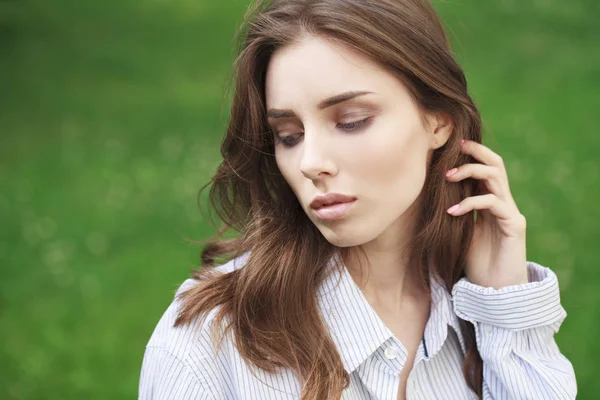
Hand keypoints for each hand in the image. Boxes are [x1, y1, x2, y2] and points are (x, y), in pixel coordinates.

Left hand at [445, 139, 527, 288]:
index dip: (471, 154)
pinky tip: (451, 212)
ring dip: (470, 171)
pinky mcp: (514, 225)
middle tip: (455, 148)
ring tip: (447, 177)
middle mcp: (503, 203)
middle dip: (476, 152)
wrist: (496, 292)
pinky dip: (470, 203)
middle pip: (496, 164)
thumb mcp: (457, 232)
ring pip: (496, 178)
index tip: (449, 146)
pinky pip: (493, 203)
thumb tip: (424, 197)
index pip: (485, 168)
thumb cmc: (475, 263)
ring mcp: (510, 212)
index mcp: (490, 202)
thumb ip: (451, 213)